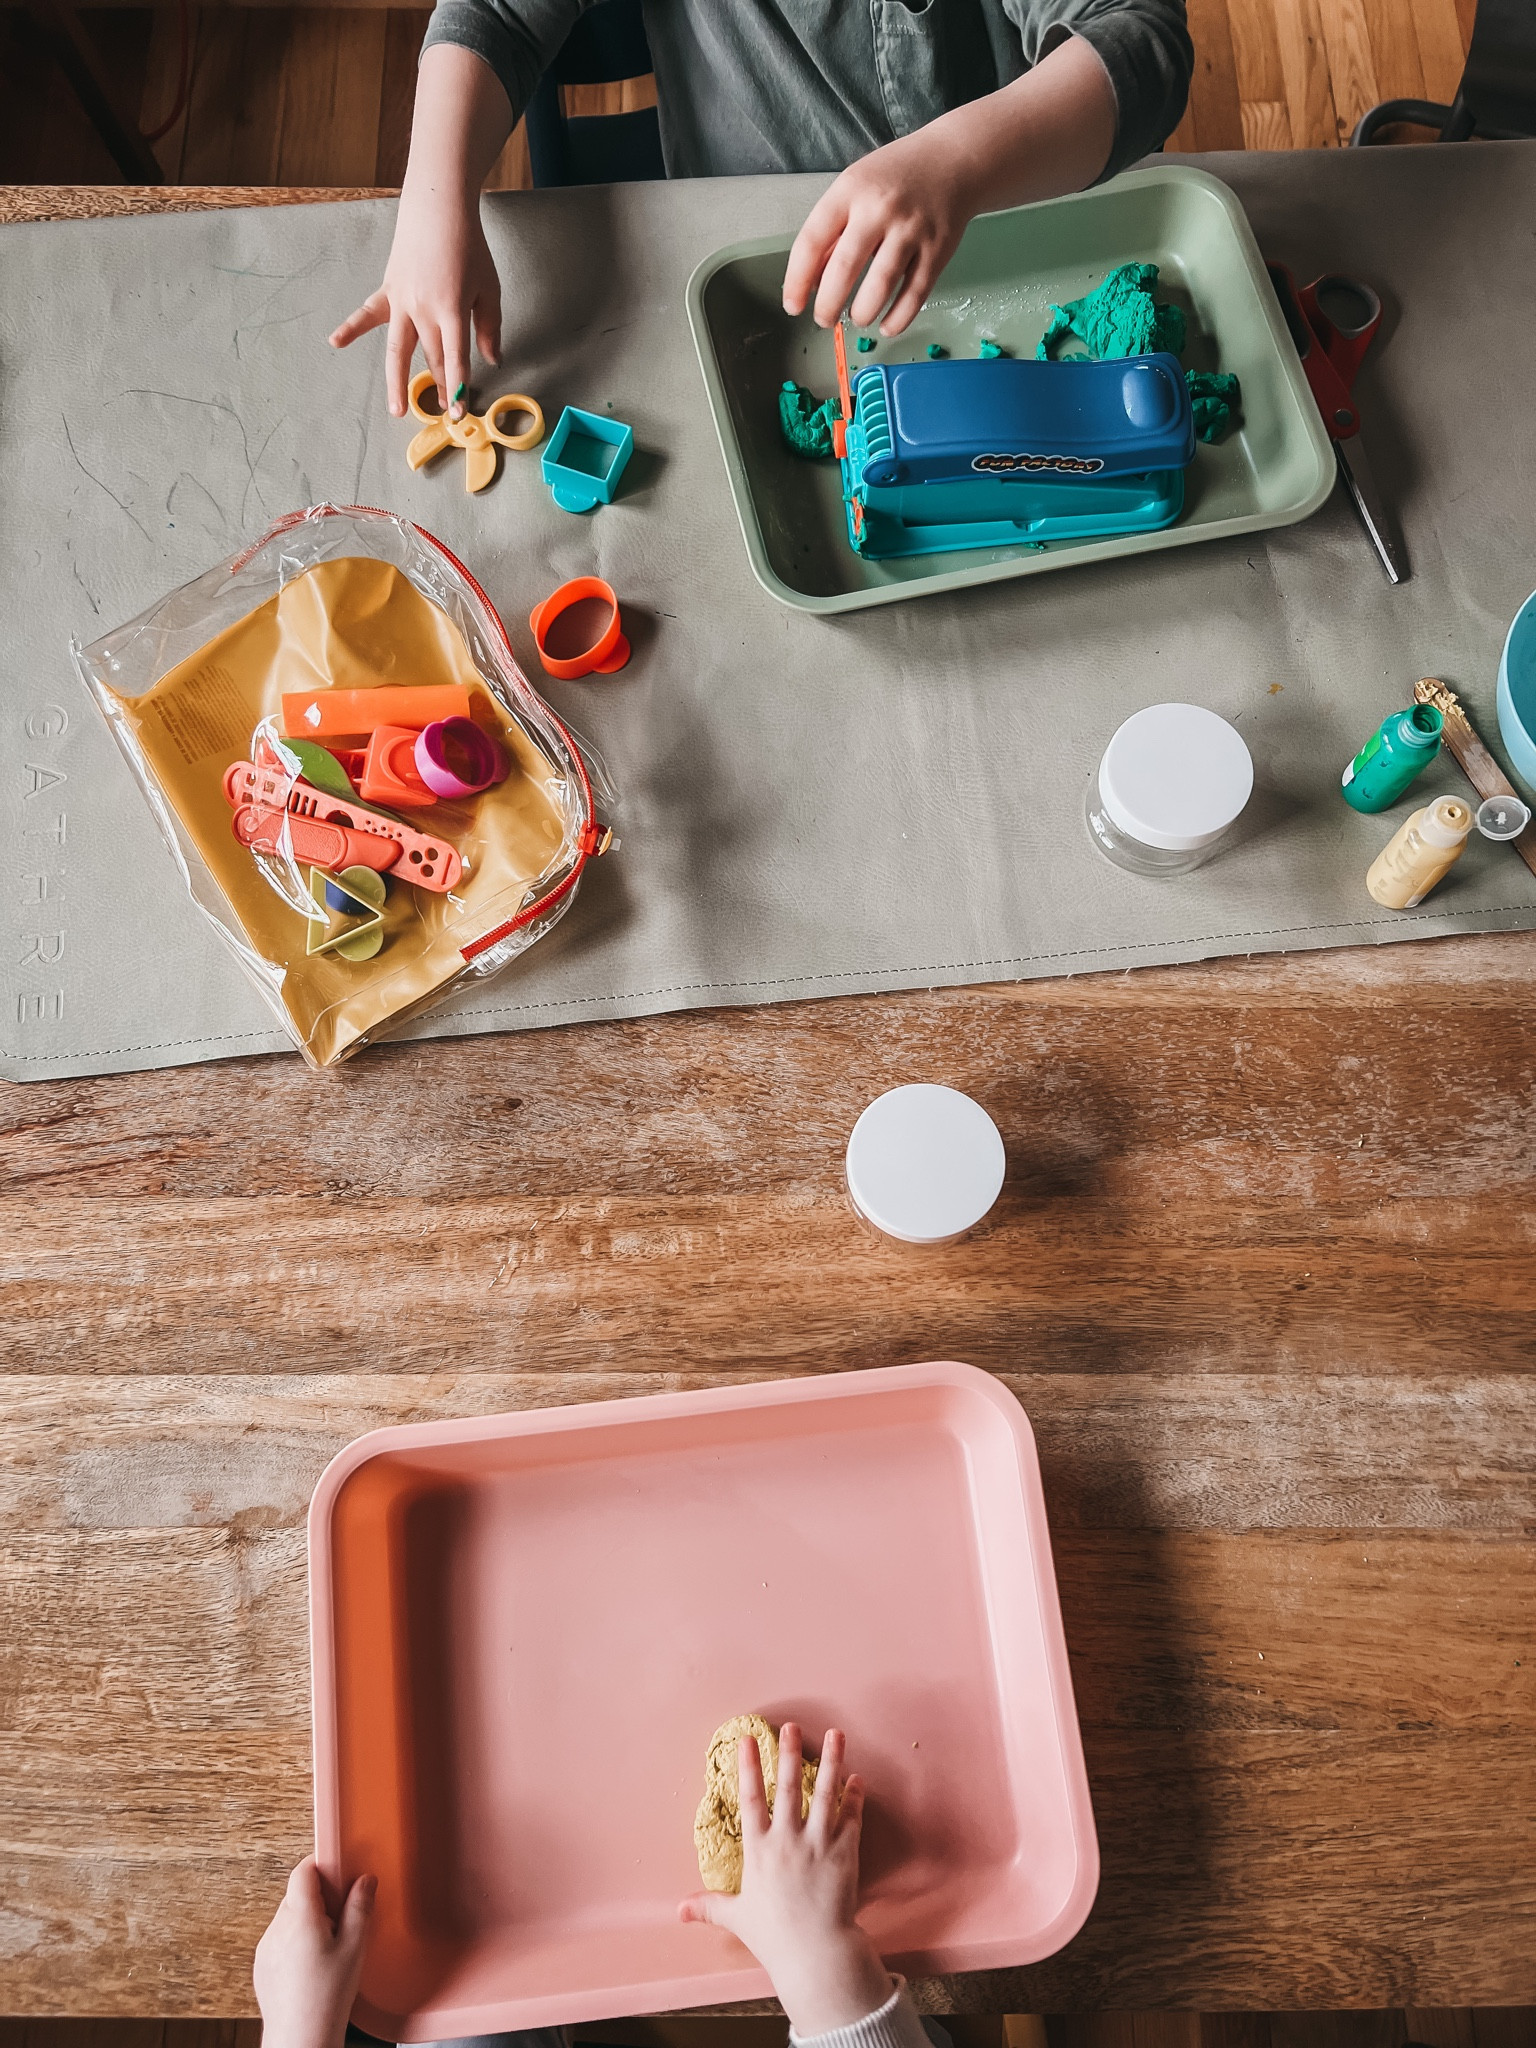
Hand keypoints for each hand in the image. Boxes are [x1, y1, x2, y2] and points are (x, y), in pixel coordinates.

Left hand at [253, 1857, 375, 2047]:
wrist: (300, 2040)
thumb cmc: (327, 1999)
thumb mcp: (354, 1948)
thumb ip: (360, 1908)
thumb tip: (364, 1880)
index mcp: (300, 1919)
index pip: (303, 1872)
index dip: (321, 1866)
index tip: (338, 1872)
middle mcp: (277, 1929)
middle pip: (296, 1894)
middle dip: (320, 1898)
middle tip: (341, 1918)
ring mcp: (265, 1948)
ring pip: (288, 1916)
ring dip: (307, 1920)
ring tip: (328, 1947)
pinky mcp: (261, 1965)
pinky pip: (279, 1938)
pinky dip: (295, 1941)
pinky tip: (312, 1965)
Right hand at [330, 183, 501, 421]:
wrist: (439, 209)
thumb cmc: (468, 248)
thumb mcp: (489, 287)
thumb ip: (490, 327)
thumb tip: (492, 359)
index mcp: (453, 311)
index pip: (456, 359)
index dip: (459, 389)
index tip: (460, 413)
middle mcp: (424, 310)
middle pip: (431, 358)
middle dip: (439, 385)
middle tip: (444, 407)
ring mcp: (402, 301)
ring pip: (397, 349)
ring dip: (396, 382)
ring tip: (396, 410)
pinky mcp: (389, 290)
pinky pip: (368, 313)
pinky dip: (351, 328)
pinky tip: (336, 342)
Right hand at [679, 1725, 892, 2036]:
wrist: (816, 1953)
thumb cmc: (774, 1937)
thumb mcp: (737, 1917)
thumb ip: (710, 1906)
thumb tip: (679, 1911)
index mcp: (760, 1851)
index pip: (751, 1800)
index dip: (749, 1768)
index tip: (748, 1740)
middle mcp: (789, 1840)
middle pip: (789, 1787)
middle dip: (790, 1753)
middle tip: (793, 1727)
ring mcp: (819, 1844)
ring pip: (826, 1794)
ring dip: (832, 1762)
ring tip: (837, 1735)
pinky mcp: (845, 1853)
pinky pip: (852, 1818)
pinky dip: (855, 1797)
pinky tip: (858, 1778)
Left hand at [782, 36, 1116, 339]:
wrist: (954, 160)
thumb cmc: (895, 179)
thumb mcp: (855, 189)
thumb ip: (833, 231)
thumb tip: (811, 283)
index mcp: (851, 190)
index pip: (812, 240)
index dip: (797, 280)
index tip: (793, 305)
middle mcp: (881, 209)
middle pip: (845, 268)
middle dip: (828, 305)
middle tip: (824, 319)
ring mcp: (912, 230)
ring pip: (881, 285)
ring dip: (862, 313)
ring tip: (856, 318)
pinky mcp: (938, 250)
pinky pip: (915, 294)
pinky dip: (898, 317)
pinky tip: (886, 326)